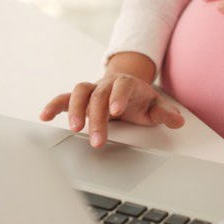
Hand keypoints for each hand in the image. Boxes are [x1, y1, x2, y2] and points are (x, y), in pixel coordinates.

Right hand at [40, 73, 184, 147]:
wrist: (126, 87)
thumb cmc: (140, 100)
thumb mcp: (155, 106)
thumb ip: (165, 114)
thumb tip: (178, 121)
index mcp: (127, 83)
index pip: (122, 86)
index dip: (117, 97)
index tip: (115, 111)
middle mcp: (107, 84)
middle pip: (98, 95)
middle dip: (96, 117)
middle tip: (97, 140)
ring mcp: (92, 89)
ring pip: (79, 92)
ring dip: (74, 109)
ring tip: (74, 128)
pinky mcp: (79, 98)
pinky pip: (64, 98)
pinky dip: (54, 105)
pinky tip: (45, 116)